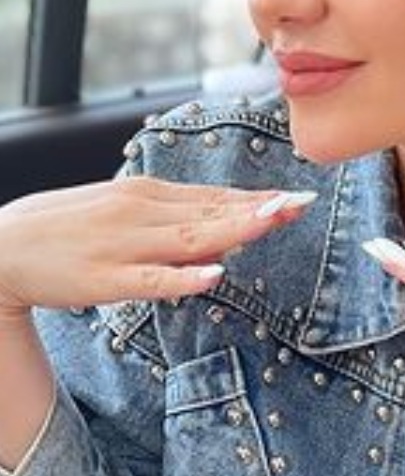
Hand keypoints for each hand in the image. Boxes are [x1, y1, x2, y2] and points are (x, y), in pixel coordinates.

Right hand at [0, 178, 315, 313]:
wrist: (2, 248)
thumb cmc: (66, 231)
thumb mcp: (121, 216)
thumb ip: (172, 225)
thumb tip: (224, 238)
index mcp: (145, 195)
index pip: (212, 197)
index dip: (255, 198)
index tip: (296, 195)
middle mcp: (138, 212)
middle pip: (210, 212)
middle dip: (259, 209)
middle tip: (302, 204)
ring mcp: (122, 245)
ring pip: (188, 239)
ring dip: (234, 229)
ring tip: (274, 221)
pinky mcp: (104, 279)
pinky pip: (151, 280)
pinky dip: (183, 277)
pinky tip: (213, 275)